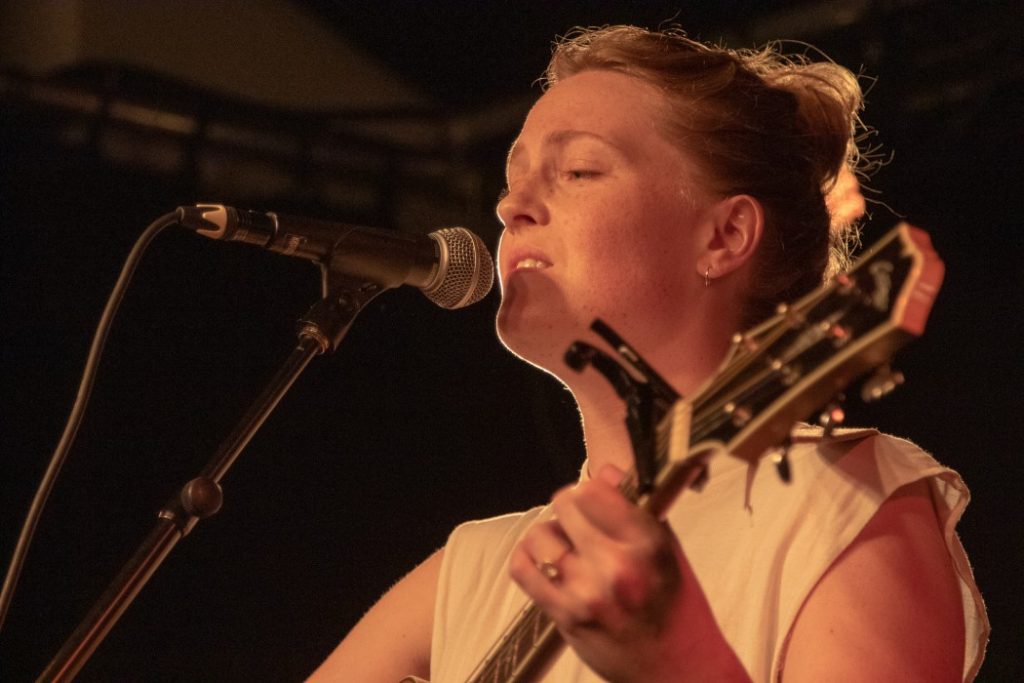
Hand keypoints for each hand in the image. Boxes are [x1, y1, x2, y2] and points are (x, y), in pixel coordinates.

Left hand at [509, 465, 746, 681]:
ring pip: (540, 534)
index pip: (595, 487)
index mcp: (648, 542)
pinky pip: (523, 570)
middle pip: (565, 503)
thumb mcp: (671, 551)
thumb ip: (638, 508)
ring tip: (564, 549)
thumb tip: (604, 469)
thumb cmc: (678, 608)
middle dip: (569, 509)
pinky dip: (525, 559)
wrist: (679, 670)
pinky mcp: (566, 616)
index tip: (594, 501)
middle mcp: (618, 564)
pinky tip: (541, 562)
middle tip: (579, 525)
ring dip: (548, 537)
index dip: (590, 490)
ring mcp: (589, 591)